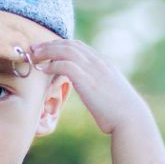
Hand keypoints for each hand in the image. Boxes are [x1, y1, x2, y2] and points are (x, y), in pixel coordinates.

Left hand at [26, 36, 148, 136]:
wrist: (130, 119)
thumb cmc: (119, 112)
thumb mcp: (109, 93)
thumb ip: (99, 86)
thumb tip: (92, 91)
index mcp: (103, 64)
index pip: (79, 46)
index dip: (60, 45)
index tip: (45, 48)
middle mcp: (98, 63)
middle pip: (70, 44)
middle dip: (50, 44)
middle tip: (34, 48)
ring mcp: (94, 70)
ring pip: (66, 50)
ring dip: (47, 51)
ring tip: (33, 55)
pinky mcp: (87, 80)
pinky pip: (65, 65)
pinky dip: (51, 65)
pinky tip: (42, 69)